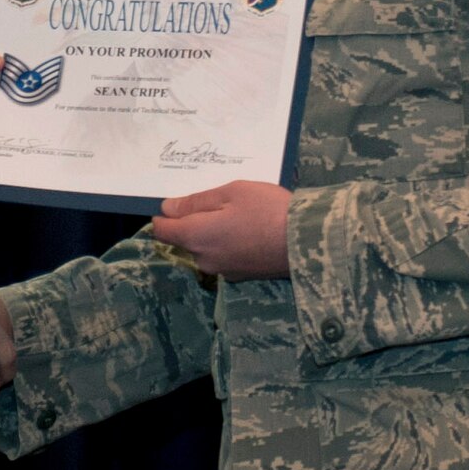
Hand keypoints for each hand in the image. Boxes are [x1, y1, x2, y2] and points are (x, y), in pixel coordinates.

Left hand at [153, 180, 291, 279]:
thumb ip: (196, 202)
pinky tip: (250, 232)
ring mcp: (222, 271)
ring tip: (241, 216)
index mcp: (196, 236)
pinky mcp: (240, 276)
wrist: (306, 241)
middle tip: (222, 203)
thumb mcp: (231, 192)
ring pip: (206, 248)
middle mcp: (203, 259)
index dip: (164, 216)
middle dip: (195, 222)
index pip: (162, 231)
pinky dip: (229, 244)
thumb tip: (167, 208)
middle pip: (185, 239)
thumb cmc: (267, 209)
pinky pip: (224, 256)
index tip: (178, 203)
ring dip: (214, 234)